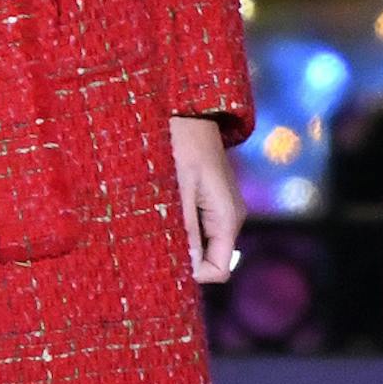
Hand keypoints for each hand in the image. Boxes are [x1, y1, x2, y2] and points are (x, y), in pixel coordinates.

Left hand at [170, 115, 244, 285]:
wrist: (189, 110)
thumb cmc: (181, 143)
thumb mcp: (178, 186)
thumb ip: (184, 226)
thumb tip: (187, 265)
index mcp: (228, 218)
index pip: (218, 270)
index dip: (193, 273)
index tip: (164, 259)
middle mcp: (230, 217)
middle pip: (210, 258)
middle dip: (184, 257)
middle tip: (152, 243)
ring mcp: (222, 209)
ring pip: (202, 242)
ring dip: (180, 239)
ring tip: (153, 222)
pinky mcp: (211, 199)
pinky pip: (199, 226)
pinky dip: (181, 226)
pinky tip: (161, 210)